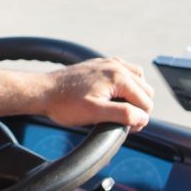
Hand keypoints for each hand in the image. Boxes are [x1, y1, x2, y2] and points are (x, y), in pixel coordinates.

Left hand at [37, 57, 153, 129]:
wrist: (44, 91)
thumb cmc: (65, 104)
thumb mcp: (95, 113)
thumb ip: (123, 115)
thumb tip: (143, 117)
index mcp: (118, 77)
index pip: (146, 102)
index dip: (139, 119)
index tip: (124, 128)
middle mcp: (116, 66)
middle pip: (146, 91)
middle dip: (138, 107)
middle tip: (120, 121)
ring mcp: (108, 62)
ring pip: (138, 80)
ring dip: (134, 95)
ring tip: (118, 109)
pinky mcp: (101, 64)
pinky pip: (125, 72)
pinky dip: (125, 84)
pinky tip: (113, 95)